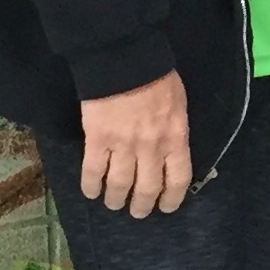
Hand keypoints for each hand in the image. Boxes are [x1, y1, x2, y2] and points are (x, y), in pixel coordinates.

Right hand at [78, 72, 191, 215]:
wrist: (125, 57)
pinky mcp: (97, 139)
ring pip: (120, 185)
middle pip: (147, 189)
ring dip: (116, 199)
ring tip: (113, 204)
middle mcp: (151, 148)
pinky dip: (91, 186)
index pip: (177, 180)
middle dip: (141, 206)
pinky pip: (93, 171)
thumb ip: (175, 130)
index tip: (165, 207)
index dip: (172, 199)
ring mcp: (123, 145)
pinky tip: (91, 192)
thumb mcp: (178, 104)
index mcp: (175, 138)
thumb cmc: (156, 75)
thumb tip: (171, 149)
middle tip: (137, 212)